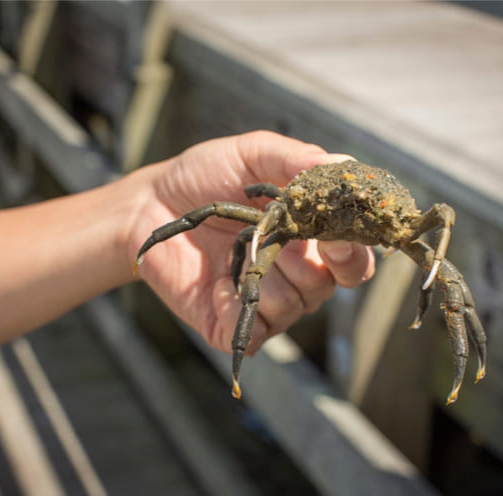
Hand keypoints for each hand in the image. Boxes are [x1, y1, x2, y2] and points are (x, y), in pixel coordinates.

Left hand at [129, 131, 374, 354]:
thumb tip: (343, 163)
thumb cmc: (205, 175)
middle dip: (301, 261)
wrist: (150, 204)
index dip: (352, 255)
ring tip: (234, 249)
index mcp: (308, 238)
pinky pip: (255, 334)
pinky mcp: (230, 324)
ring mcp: (262, 302)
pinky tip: (219, 285)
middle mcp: (293, 274)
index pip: (352, 261)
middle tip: (272, 234)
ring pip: (291, 308)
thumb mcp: (252, 155)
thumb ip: (296, 159)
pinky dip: (240, 311)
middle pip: (324, 288)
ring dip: (264, 276)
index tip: (336, 239)